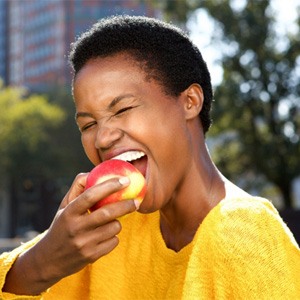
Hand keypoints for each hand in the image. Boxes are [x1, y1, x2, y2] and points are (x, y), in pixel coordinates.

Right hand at [4, 174, 137, 294]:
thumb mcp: (64, 206)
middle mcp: (75, 228)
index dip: (109, 186)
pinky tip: (104, 236)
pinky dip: (114, 236)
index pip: (91, 195)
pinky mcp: (91, 256)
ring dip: (117, 222)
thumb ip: (77, 188)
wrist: (49, 260)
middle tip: (136, 200)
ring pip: (114, 227)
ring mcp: (83, 244)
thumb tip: (92, 172)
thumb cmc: (61, 226)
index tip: (125, 180)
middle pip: (107, 213)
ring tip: (110, 222)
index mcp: (68, 212)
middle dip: (125, 205)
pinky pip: (114, 242)